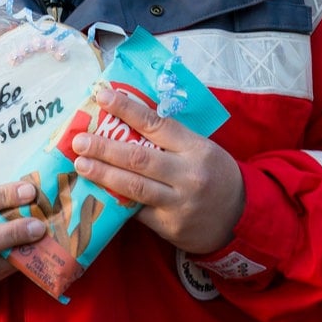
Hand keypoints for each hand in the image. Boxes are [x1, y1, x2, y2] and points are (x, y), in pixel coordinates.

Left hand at [70, 87, 243, 254]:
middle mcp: (188, 174)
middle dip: (104, 147)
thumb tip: (125, 120)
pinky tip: (97, 193)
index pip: (156, 124)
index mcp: (196, 148)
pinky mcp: (171, 226)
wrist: (242, 215)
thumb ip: (169, 139)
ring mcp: (179, 203)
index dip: (126, 109)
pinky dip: (117, 202)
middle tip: (79, 140)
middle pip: (139, 158)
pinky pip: (138, 212)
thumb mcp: (201, 149)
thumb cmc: (215, 173)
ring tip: (81, 164)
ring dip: (103, 174)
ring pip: (134, 187)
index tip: (101, 95)